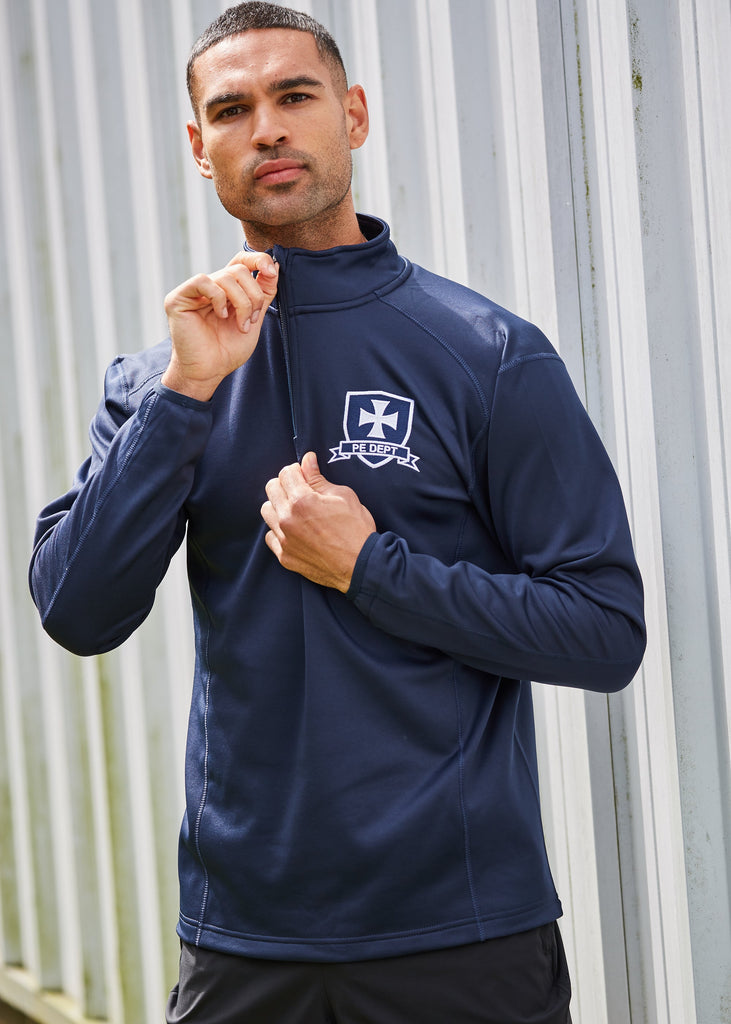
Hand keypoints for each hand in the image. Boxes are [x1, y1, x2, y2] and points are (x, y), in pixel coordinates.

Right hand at [161, 251, 278, 400]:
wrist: (210, 371)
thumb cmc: (228, 349)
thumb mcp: (254, 317)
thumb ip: (264, 293)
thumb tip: (274, 265)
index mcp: (228, 289)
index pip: (242, 260)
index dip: (258, 259)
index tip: (270, 271)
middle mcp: (211, 286)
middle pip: (239, 269)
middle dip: (253, 295)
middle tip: (251, 320)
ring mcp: (194, 291)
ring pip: (226, 276)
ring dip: (241, 303)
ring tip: (240, 325)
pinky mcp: (179, 298)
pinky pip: (203, 282)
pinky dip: (218, 299)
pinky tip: (220, 316)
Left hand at [261, 453, 375, 591]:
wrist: (362, 566)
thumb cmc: (357, 530)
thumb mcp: (344, 496)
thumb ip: (319, 479)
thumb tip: (307, 460)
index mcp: (302, 501)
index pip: (286, 473)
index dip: (298, 470)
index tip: (305, 475)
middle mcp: (287, 519)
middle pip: (271, 488)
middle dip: (285, 484)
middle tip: (301, 490)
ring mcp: (284, 540)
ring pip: (267, 511)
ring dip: (279, 506)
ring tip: (296, 510)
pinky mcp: (284, 556)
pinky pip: (270, 536)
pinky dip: (279, 530)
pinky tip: (294, 530)